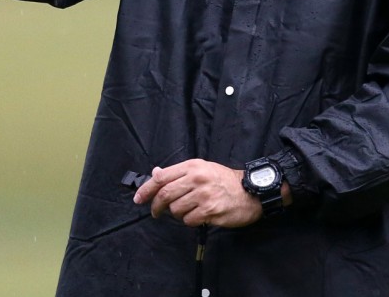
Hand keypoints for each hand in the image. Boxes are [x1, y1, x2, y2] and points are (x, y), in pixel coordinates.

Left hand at [132, 160, 258, 227]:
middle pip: (165, 194)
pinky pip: (189, 220)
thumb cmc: (224, 180)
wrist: (250, 192)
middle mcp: (197, 179)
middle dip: (156, 206)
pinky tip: (198, 216)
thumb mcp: (202, 169)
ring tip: (187, 211)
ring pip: (176, 210)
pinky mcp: (210, 211)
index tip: (139, 198)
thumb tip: (155, 174)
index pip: (162, 177)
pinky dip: (189, 221)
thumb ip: (178, 173)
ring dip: (176, 214)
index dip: (146, 189)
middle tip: (155, 212)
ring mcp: (204, 195)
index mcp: (192, 166)